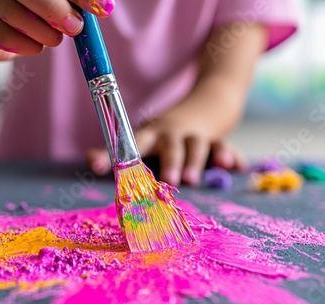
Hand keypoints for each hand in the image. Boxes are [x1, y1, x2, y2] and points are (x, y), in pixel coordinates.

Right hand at [0, 0, 114, 60]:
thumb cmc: (31, 7)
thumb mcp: (57, 1)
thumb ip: (75, 2)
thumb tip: (104, 7)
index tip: (102, 9)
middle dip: (57, 11)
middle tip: (74, 28)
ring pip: (14, 13)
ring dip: (42, 32)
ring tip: (54, 39)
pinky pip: (1, 34)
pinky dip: (24, 46)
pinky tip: (35, 46)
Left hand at [86, 105, 246, 186]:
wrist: (209, 101)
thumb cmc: (168, 129)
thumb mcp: (146, 135)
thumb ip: (122, 150)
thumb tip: (89, 159)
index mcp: (151, 133)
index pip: (130, 142)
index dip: (111, 154)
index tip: (96, 167)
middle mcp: (172, 132)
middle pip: (169, 144)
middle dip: (167, 160)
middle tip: (166, 180)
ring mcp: (196, 133)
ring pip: (197, 145)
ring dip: (195, 161)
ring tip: (192, 180)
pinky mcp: (217, 137)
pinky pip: (224, 145)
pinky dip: (229, 155)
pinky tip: (235, 166)